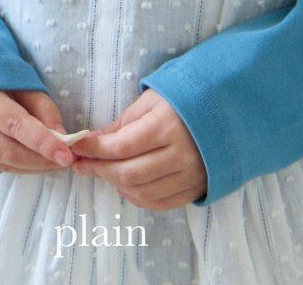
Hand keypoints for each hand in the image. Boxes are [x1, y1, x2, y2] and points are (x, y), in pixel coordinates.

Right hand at [0, 89, 76, 174]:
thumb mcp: (17, 79)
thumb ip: (40, 105)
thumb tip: (61, 135)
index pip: (14, 123)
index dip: (41, 140)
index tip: (66, 153)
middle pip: (8, 150)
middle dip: (41, 159)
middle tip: (67, 160)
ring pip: (3, 164)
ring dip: (34, 167)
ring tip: (58, 163)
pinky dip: (22, 168)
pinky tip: (39, 164)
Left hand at [68, 89, 207, 209]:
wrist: (225, 110)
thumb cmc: (183, 99)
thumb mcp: (151, 101)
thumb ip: (123, 124)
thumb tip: (93, 141)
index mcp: (167, 126)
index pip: (122, 146)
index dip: (95, 150)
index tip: (77, 147)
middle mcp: (180, 154)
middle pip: (129, 173)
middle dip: (99, 170)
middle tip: (81, 164)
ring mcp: (190, 175)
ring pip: (142, 192)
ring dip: (116, 185)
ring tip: (102, 172)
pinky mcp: (196, 188)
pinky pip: (160, 203)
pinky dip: (138, 198)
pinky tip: (125, 187)